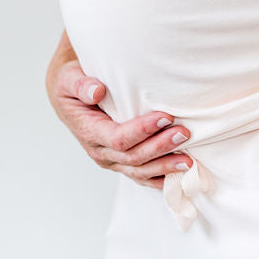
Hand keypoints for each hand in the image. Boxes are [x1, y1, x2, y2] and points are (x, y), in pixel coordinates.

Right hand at [46, 57, 192, 188]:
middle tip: (184, 133)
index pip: (118, 138)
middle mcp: (99, 152)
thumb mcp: (69, 79)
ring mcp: (111, 161)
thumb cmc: (73, 85)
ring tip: (189, 161)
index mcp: (89, 132)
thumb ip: (81, 85)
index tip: (166, 117)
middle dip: (160, 147)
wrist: (71, 97)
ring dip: (165, 167)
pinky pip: (142, 176)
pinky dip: (161, 179)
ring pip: (140, 171)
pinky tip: (180, 177)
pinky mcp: (122, 163)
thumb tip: (97, 92)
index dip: (143, 130)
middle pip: (133, 157)